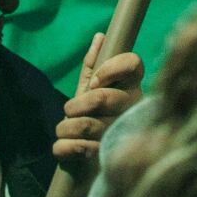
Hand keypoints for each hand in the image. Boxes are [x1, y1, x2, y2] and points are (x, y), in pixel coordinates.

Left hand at [53, 37, 143, 168]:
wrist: (91, 161)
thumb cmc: (94, 117)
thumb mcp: (92, 89)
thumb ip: (94, 64)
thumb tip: (100, 36)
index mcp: (131, 88)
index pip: (133, 63)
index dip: (111, 68)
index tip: (95, 81)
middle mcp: (131, 109)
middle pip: (100, 97)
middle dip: (75, 105)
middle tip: (70, 111)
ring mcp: (120, 134)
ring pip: (84, 124)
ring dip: (64, 127)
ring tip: (64, 130)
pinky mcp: (106, 158)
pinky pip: (77, 148)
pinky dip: (62, 148)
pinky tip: (64, 148)